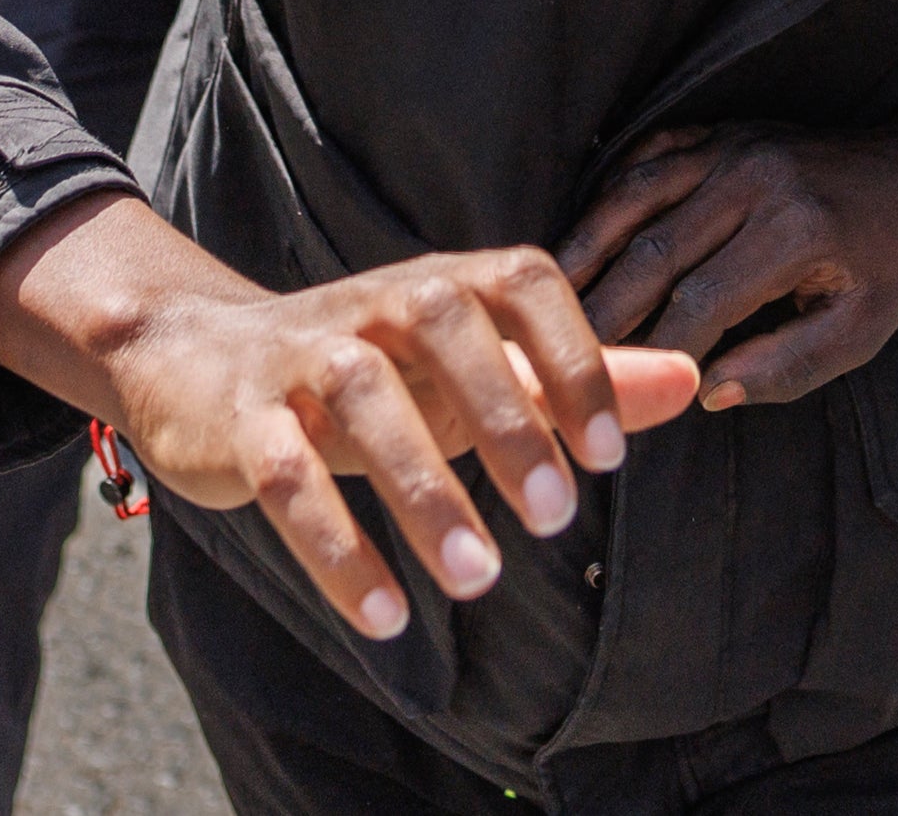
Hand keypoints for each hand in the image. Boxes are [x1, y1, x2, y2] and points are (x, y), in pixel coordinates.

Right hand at [73, 234, 695, 637]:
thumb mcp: (474, 371)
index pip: (521, 281)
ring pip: (362, 398)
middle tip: (558, 518)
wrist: (201, 363)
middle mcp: (375, 302)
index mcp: (443, 284)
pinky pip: (284, 476)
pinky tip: (386, 616)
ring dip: (424, 490)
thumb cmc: (372, 370)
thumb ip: (575, 377)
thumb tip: (697, 379)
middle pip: (445, 324)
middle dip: (507, 418)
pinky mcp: (241, 420)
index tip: (611, 454)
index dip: (574, 357)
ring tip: (479, 578)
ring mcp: (302, 356)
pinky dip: (335, 547)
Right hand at [552, 87, 897, 409]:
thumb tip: (705, 390)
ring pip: (635, 197)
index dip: (658, 352)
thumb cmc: (895, 264)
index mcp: (794, 231)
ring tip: (549, 301)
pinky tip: (577, 236)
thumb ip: (787, 366)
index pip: (701, 302)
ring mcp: (732, 144)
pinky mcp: (720, 129)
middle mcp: (754, 179)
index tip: (627, 394)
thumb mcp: (862, 331)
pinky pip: (647, 157)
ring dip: (586, 250)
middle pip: (654, 251)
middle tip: (559, 362)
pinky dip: (608, 197)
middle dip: (605, 311)